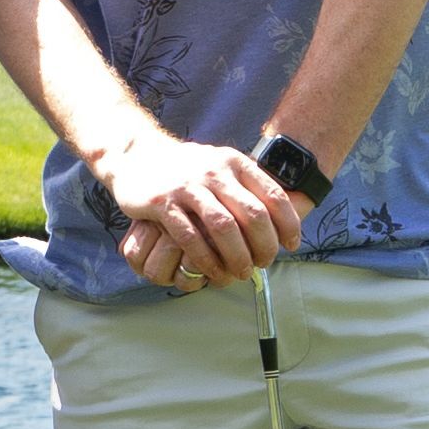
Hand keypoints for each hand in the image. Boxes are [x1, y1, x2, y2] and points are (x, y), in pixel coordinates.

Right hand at [93, 129, 303, 291]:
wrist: (137, 155)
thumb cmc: (187, 168)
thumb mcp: (220, 165)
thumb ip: (247, 185)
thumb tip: (283, 215)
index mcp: (234, 162)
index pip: (273, 195)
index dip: (288, 224)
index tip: (291, 245)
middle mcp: (214, 171)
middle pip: (253, 215)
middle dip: (265, 245)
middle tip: (265, 263)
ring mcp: (187, 186)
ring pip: (223, 227)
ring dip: (237, 256)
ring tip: (241, 272)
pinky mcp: (162, 203)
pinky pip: (190, 237)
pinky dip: (205, 260)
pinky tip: (213, 272)